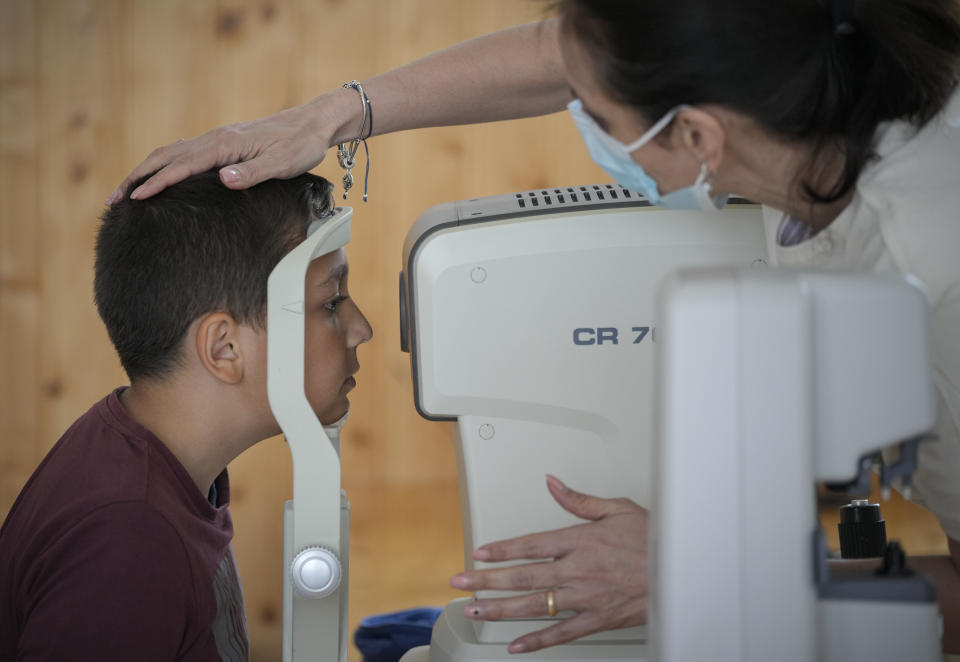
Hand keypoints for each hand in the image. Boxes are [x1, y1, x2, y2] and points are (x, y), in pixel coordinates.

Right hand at [107, 91, 351, 204]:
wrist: (313, 124)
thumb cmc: (301, 145)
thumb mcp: (283, 163)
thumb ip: (253, 173)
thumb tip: (224, 178)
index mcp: (224, 145)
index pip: (180, 166)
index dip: (156, 184)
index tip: (134, 200)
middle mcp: (215, 139)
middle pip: (164, 157)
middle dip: (136, 178)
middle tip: (114, 202)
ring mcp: (217, 140)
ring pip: (171, 153)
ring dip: (145, 171)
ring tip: (126, 193)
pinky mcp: (223, 144)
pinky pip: (184, 153)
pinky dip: (163, 165)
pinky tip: (160, 176)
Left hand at [449, 475, 647, 653]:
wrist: (683, 571)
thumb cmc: (654, 538)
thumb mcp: (617, 508)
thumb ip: (579, 499)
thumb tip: (552, 483)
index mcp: (580, 541)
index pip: (530, 544)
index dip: (500, 549)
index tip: (478, 551)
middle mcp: (578, 570)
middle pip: (523, 576)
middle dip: (487, 579)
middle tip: (460, 582)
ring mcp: (586, 598)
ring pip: (534, 605)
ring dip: (500, 608)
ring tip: (475, 609)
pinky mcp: (597, 620)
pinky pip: (561, 633)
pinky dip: (536, 640)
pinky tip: (516, 645)